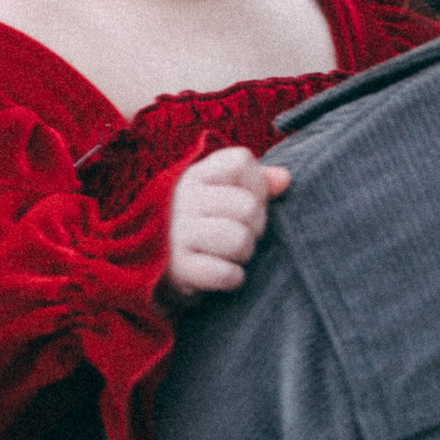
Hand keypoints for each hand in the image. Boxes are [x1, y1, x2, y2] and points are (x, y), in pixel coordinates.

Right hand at [162, 147, 291, 303]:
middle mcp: (184, 200)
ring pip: (239, 240)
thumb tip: (284, 179)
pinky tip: (224, 271)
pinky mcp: (180, 269)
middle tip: (243, 231)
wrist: (155, 259)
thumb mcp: (222, 191)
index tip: (247, 198)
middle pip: (248, 206)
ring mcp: (179, 234)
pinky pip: (225, 274)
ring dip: (245, 251)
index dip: (256, 183)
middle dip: (256, 224)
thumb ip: (256, 180)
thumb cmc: (202, 219)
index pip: (240, 162)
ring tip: (233, 252)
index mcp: (196, 174)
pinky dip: (233, 277)